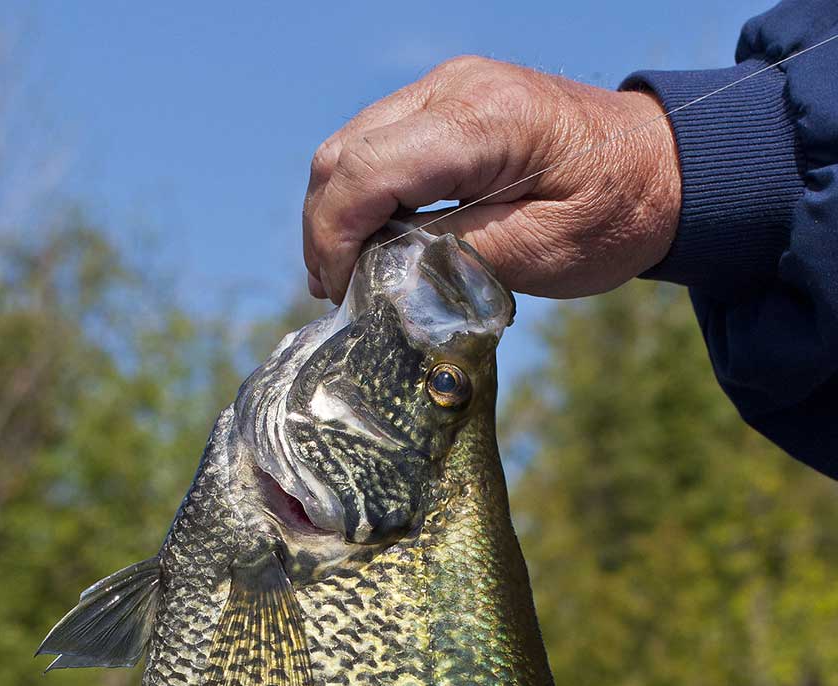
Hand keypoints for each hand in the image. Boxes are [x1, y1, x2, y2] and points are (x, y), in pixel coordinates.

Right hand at [303, 57, 680, 302]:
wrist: (662, 167)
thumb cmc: (613, 215)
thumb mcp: (540, 252)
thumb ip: (455, 256)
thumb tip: (382, 271)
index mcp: (482, 121)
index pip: (367, 171)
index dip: (336, 238)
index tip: (338, 294)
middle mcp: (454, 87)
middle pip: (343, 153)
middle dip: (325, 229)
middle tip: (335, 295)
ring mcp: (446, 87)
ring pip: (348, 146)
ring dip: (335, 213)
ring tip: (345, 277)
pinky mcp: (446, 102)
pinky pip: (376, 143)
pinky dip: (359, 195)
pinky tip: (371, 243)